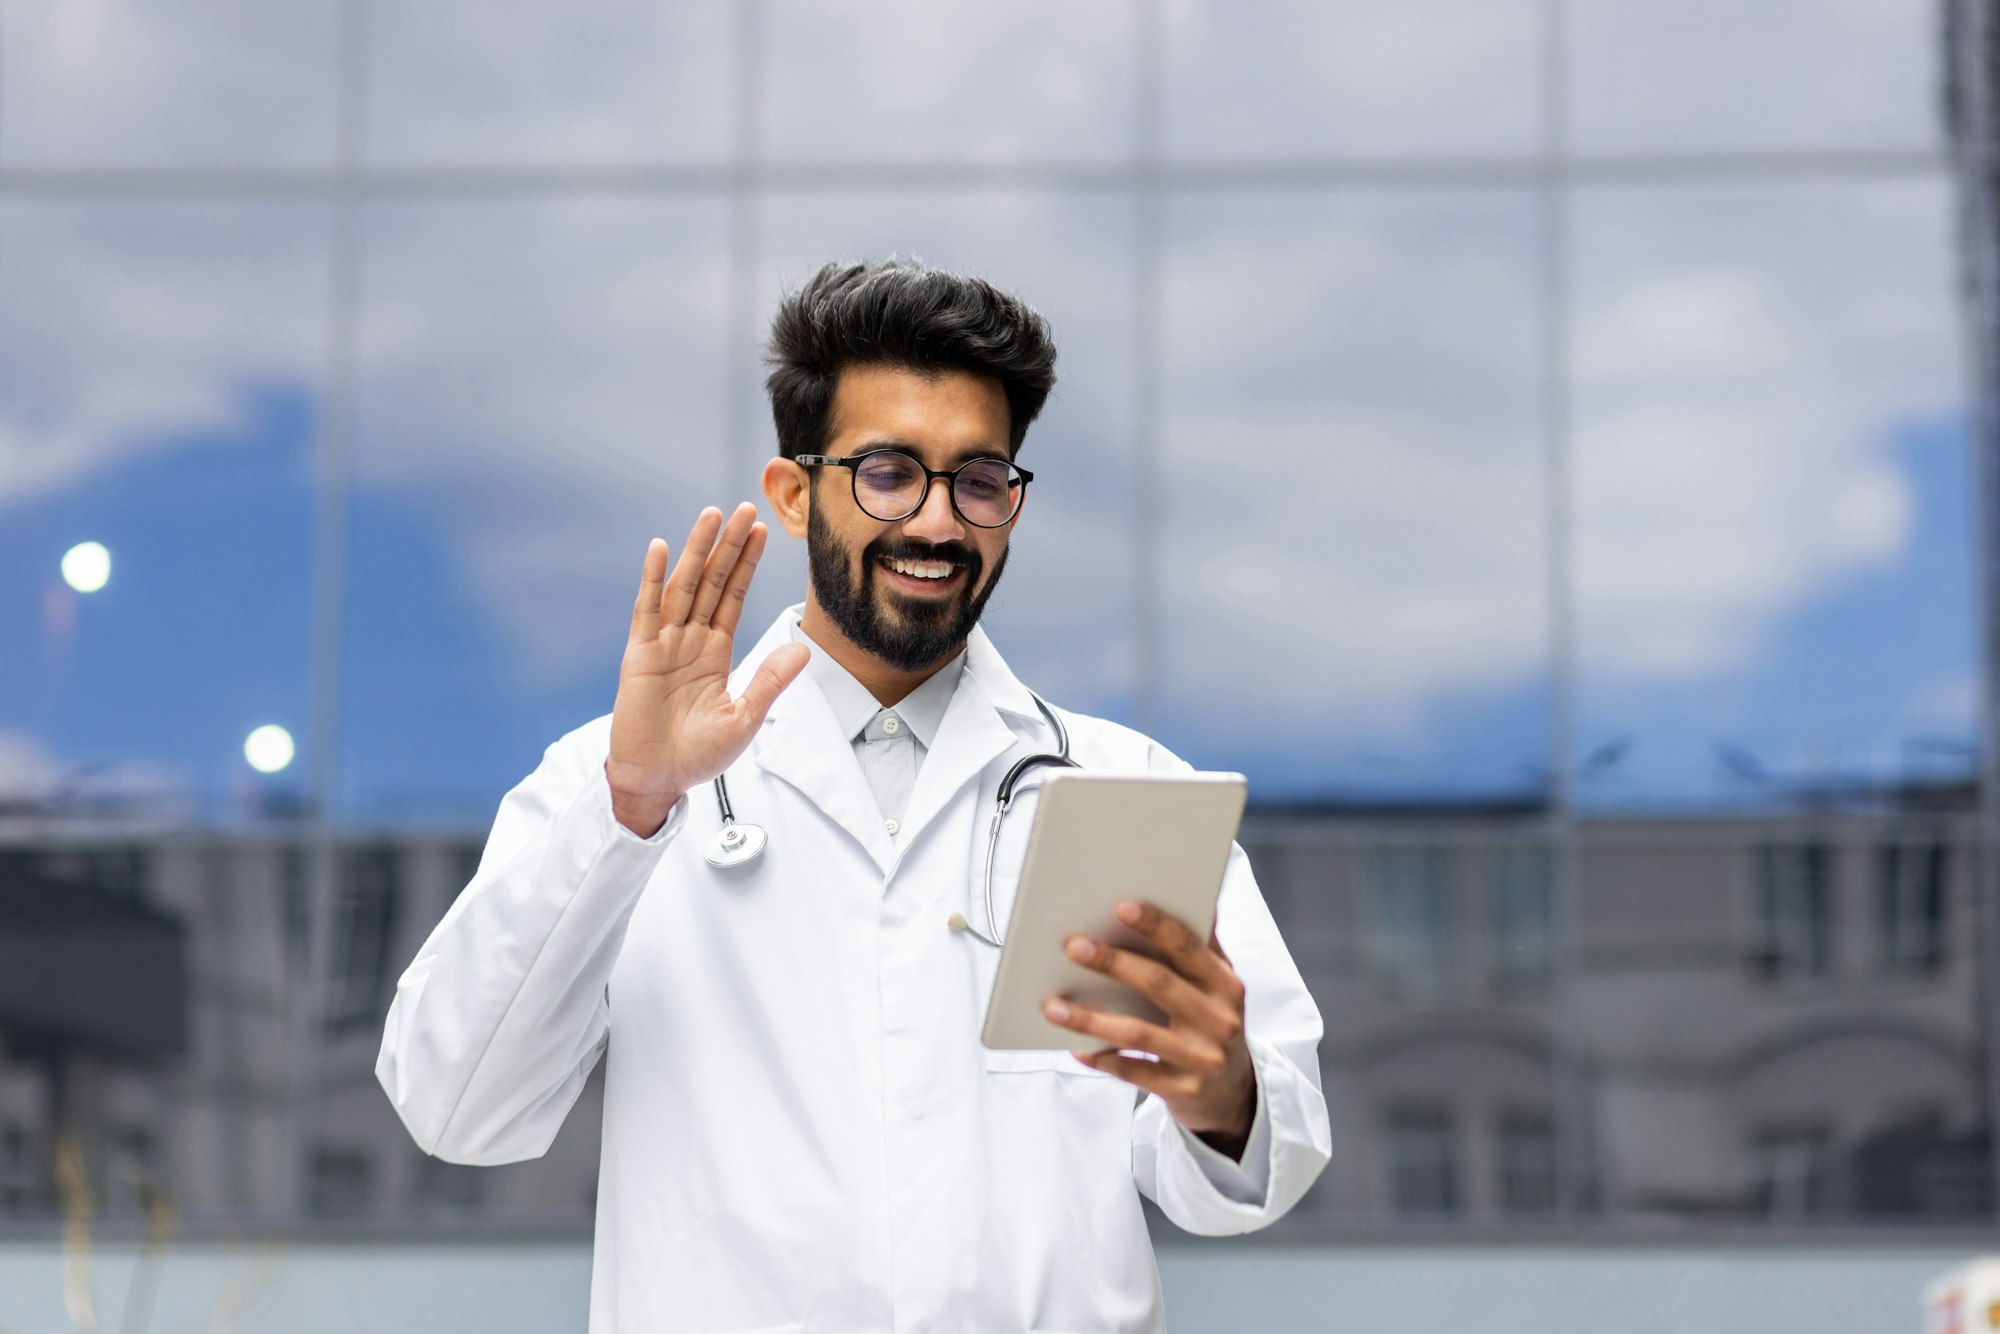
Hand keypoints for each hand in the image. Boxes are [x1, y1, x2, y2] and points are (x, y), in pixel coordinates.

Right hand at [605, 504, 808, 836]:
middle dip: (728, 546)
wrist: (659, 781)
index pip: (733, 597)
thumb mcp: (745, 718)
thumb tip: (803, 648)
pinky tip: (659, 549)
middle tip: (744, 508)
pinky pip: (647, 611)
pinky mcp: (640, 656)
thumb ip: (770, 682)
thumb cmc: (698, 755)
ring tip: (711, 515)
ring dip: (696, 550)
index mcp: (715, 652)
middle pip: (711, 582)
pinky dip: (653, 579)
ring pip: (683, 586)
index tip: (761, 532)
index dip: (746, 565)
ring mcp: (664, 644)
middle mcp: (690, 640)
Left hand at [1043, 899, 1257, 1157]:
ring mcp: (1202, 1058)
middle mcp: (1219, 1020)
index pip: (1189, 947)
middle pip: (1159, 984)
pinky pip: (1134, 1072)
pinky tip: (1076, 1048)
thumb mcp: (1218, 986)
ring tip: (1053, 1006)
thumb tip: (1201, 898)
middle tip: (1073, 946)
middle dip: (1113, 963)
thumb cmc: (1213, 1024)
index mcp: (1225, 984)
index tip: (1122, 906)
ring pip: (1139, 1033)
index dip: (1157, 925)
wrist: (1231, 1092)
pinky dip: (1103, 1058)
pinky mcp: (1183, 1090)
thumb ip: (1204, 946)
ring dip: (1091, 1019)